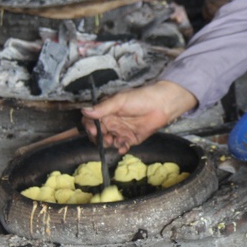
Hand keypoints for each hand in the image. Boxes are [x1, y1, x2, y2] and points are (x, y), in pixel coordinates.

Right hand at [80, 80, 196, 152]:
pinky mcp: (131, 139)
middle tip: (105, 138)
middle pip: (98, 134)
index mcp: (107, 111)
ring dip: (109, 143)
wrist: (162, 105)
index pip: (91, 121)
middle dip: (99, 138)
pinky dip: (120, 148)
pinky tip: (123, 147)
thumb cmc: (140, 98)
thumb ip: (103, 108)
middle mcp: (112, 122)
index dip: (90, 127)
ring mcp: (121, 131)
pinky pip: (122, 146)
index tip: (93, 130)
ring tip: (115, 140)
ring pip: (109, 142)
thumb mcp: (119, 101)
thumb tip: (84, 111)